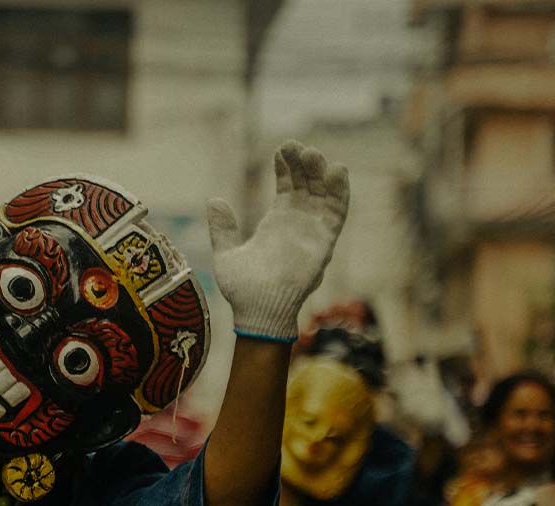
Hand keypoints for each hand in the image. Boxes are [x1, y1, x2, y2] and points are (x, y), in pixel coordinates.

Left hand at [207, 140, 349, 340]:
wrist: (257, 311)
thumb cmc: (243, 290)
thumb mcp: (227, 253)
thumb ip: (223, 228)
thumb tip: (214, 199)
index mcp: (277, 223)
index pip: (287, 187)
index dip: (286, 167)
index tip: (280, 149)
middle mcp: (298, 224)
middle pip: (307, 185)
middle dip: (303, 163)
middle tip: (295, 145)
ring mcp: (312, 232)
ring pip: (323, 194)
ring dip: (320, 172)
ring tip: (312, 153)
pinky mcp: (324, 243)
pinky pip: (338, 213)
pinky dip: (340, 192)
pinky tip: (337, 171)